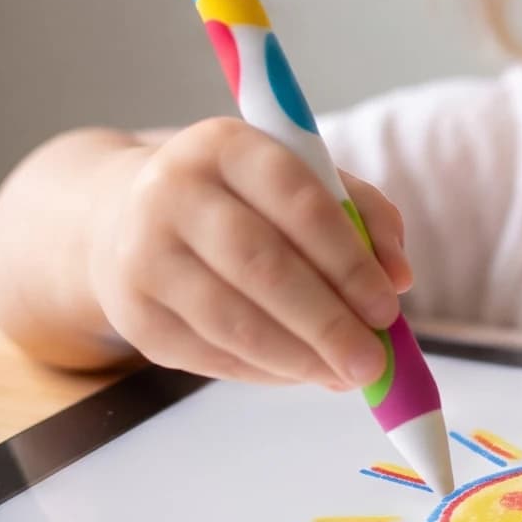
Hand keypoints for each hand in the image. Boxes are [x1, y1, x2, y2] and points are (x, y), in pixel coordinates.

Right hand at [87, 117, 413, 388]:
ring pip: (232, 320)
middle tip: (373, 362)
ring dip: (299, 357)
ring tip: (344, 375)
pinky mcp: (133, 313)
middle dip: (327, 322)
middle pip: (261, 265)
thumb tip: (399, 277)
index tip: (388, 306)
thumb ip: (361, 215)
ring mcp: (143, 254)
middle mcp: (174, 192)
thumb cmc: (237, 199)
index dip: (348, 259)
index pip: (297, 200)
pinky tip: (301, 372)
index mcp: (226, 145)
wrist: (123, 217)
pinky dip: (265, 371)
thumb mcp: (299, 180)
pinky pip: (210, 354)